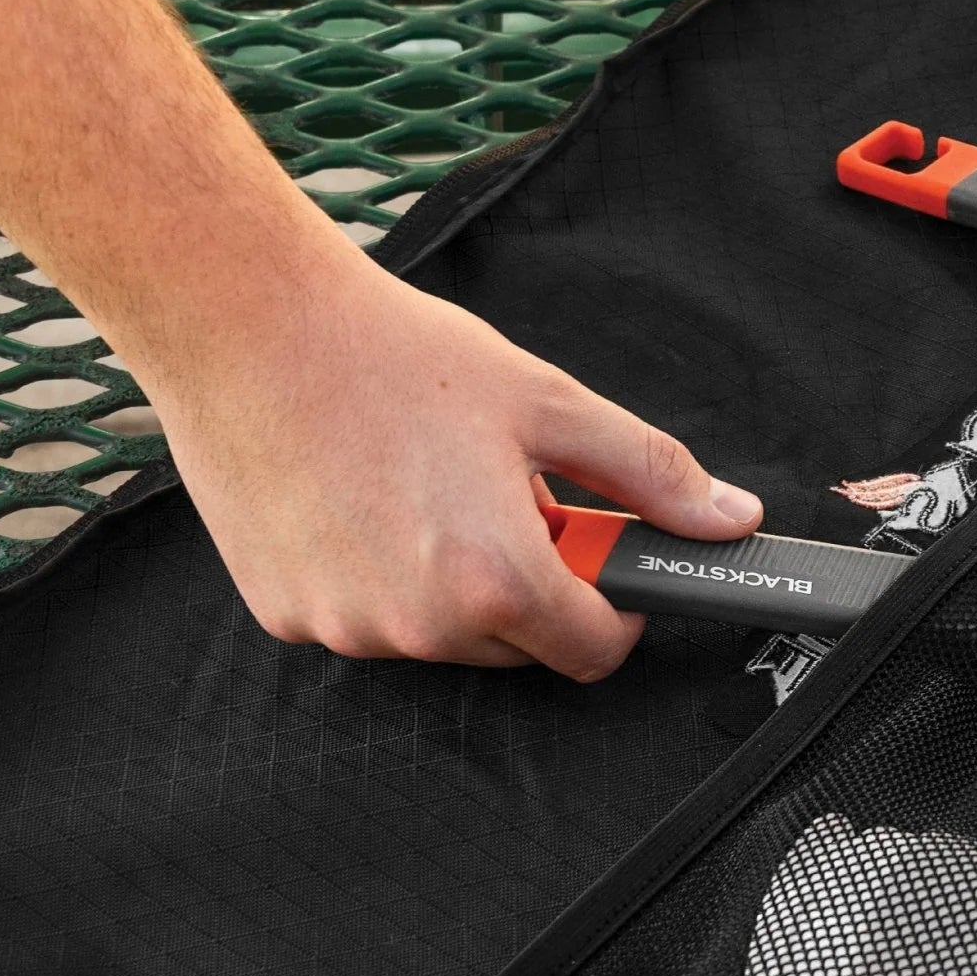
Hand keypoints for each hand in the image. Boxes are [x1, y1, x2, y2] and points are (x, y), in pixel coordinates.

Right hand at [143, 243, 761, 678]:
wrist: (244, 323)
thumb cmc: (391, 354)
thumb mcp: (546, 402)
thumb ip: (649, 473)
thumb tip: (732, 519)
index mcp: (496, 579)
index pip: (594, 652)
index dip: (612, 608)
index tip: (599, 561)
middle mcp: (419, 626)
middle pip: (519, 646)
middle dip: (529, 585)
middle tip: (499, 495)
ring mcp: (348, 629)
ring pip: (442, 637)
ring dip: (453, 585)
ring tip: (423, 487)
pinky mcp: (288, 618)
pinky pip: (367, 621)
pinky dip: (380, 580)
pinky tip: (359, 501)